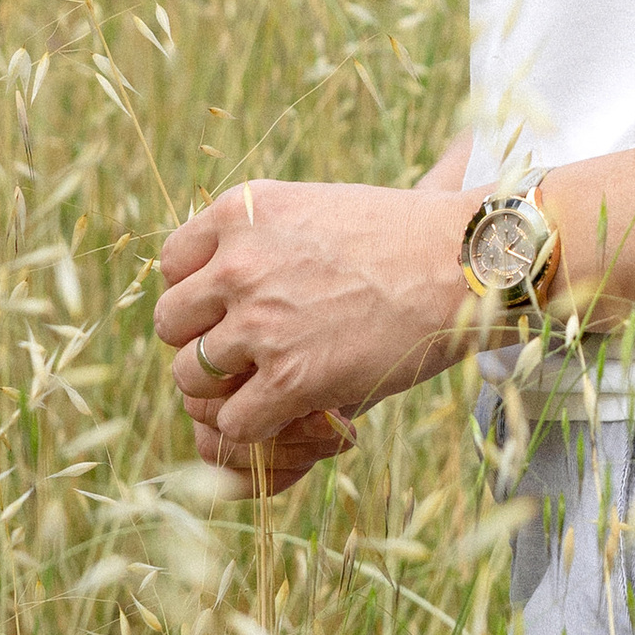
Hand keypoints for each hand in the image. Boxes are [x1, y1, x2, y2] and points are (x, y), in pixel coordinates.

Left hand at [154, 176, 473, 489]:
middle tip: (245, 352)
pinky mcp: (291, 379)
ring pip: (189, 378)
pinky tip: (289, 411)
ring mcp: (261, 324)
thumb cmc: (402, 234)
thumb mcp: (315, 206)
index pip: (171, 264)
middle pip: (170, 325)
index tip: (228, 307)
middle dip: (200, 341)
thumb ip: (259, 236)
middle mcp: (237, 265)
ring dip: (223, 389)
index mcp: (240, 212)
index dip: (196, 292)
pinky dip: (255, 428)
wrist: (464, 262)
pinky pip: (233, 424)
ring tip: (265, 386)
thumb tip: (220, 275)